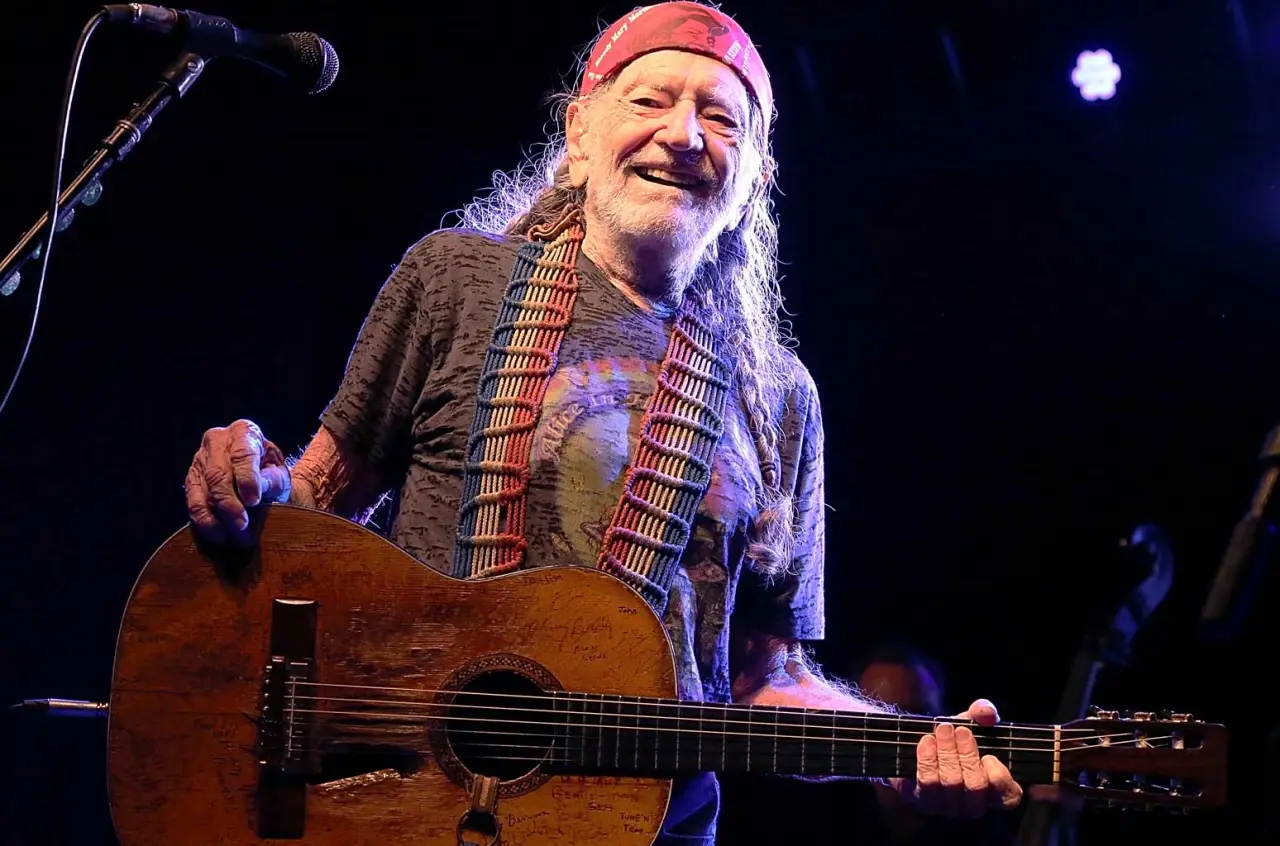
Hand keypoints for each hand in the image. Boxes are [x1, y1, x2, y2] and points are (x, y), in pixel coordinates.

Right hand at [184, 419, 290, 544]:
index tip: (254, 501)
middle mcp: (216, 441)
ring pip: (203, 491)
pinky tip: (220, 535)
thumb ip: (272, 480)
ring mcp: (200, 460)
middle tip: (243, 525)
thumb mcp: (278, 473)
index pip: (243, 454)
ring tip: (235, 536)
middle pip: (217, 474)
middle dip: (229, 503)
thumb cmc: (269, 471)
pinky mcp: (190, 480)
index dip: (247, 479)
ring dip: (217, 517)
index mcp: (243, 431)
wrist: (255, 474)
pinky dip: (205, 522)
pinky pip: (193, 503)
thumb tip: (259, 490)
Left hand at [891, 699, 1023, 817]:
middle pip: (976, 785)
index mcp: (996, 791)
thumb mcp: (971, 722)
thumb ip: (982, 714)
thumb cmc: (955, 739)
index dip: (1000, 778)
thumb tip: (986, 711)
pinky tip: (927, 741)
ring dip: (947, 752)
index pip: (1009, 797)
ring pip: (952, 783)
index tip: (989, 756)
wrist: (921, 744)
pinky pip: (928, 782)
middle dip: (967, 755)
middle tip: (959, 730)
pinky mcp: (925, 801)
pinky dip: (928, 758)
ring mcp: (949, 806)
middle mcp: (974, 805)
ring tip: (943, 730)